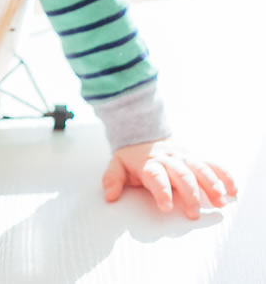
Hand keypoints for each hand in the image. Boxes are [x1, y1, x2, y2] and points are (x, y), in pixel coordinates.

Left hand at [102, 137, 236, 218]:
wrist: (142, 129)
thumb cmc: (132, 155)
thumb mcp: (117, 164)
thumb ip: (113, 179)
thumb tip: (110, 196)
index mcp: (148, 164)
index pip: (155, 176)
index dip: (161, 190)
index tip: (165, 206)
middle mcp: (168, 160)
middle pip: (181, 175)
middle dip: (189, 193)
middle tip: (193, 212)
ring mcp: (183, 157)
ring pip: (199, 168)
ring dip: (210, 184)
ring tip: (219, 200)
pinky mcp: (194, 157)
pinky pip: (211, 164)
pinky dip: (223, 175)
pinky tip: (232, 189)